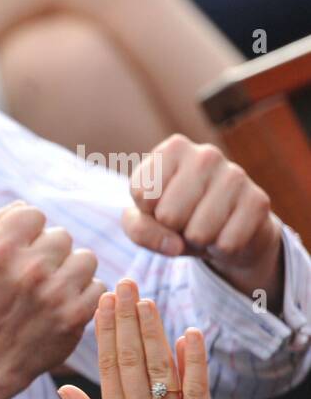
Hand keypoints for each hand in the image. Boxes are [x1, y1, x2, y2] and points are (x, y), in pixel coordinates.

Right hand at [0, 202, 104, 398]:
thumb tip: (26, 207)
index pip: (33, 215)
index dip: (27, 234)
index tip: (19, 254)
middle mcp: (27, 270)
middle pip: (62, 236)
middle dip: (49, 254)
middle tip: (34, 277)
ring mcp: (53, 294)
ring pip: (85, 258)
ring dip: (71, 272)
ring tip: (52, 289)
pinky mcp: (74, 316)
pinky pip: (98, 286)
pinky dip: (83, 296)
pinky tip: (63, 306)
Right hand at [34, 279, 224, 398]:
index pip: (107, 368)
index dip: (106, 333)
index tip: (103, 304)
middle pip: (132, 361)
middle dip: (127, 320)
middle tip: (123, 284)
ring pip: (161, 371)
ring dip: (154, 333)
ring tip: (148, 300)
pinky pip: (195, 393)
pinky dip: (195, 363)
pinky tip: (191, 334)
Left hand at [123, 136, 282, 301]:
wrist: (224, 227)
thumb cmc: (175, 216)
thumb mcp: (144, 221)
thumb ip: (140, 230)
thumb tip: (174, 246)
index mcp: (173, 149)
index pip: (143, 194)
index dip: (147, 211)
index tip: (159, 204)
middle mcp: (206, 154)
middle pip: (169, 216)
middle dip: (172, 229)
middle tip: (185, 219)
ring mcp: (236, 175)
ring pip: (198, 233)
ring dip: (196, 241)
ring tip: (203, 225)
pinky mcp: (259, 200)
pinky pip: (226, 244)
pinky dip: (220, 249)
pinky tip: (225, 232)